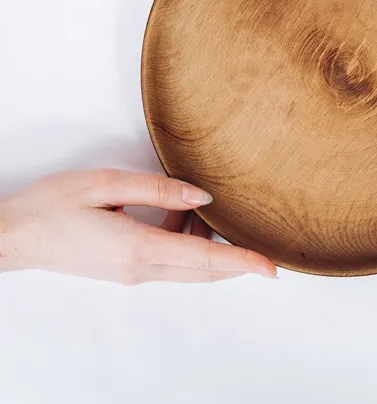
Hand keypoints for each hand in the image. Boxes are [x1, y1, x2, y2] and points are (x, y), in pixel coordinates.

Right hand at [0, 169, 276, 283]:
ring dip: (206, 240)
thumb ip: (158, 189)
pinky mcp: (126, 268)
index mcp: (137, 249)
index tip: (271, 268)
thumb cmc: (53, 205)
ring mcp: (132, 273)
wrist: (13, 236)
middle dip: (238, 260)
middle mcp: (140, 269)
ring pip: (188, 264)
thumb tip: (202, 196)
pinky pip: (169, 258)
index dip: (241, 263)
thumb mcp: (105, 184)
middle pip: (203, 269)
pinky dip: (184, 237)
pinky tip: (179, 209)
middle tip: (269, 250)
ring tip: (208, 205)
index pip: (203, 259)